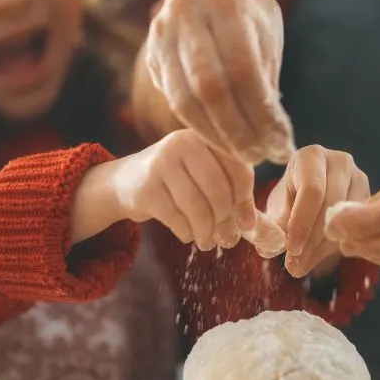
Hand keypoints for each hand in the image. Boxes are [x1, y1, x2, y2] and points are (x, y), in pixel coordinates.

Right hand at [102, 130, 258, 251]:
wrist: (127, 182)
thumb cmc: (177, 181)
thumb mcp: (204, 176)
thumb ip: (232, 194)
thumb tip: (253, 224)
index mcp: (204, 137)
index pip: (238, 167)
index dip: (245, 199)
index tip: (246, 222)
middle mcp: (182, 143)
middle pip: (217, 188)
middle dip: (225, 218)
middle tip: (226, 237)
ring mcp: (160, 163)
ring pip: (196, 206)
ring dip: (206, 231)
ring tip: (208, 241)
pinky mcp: (145, 188)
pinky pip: (176, 218)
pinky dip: (186, 232)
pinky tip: (187, 234)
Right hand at [145, 0, 295, 164]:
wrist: (209, 0)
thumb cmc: (249, 23)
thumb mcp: (266, 38)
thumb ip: (267, 81)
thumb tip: (275, 140)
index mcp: (226, 1)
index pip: (243, 70)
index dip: (262, 114)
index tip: (281, 144)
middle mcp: (187, 11)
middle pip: (211, 87)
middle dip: (238, 131)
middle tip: (260, 157)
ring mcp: (162, 33)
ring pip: (187, 99)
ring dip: (218, 136)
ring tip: (245, 156)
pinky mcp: (152, 55)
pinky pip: (175, 101)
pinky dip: (201, 128)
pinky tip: (223, 143)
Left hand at [267, 146, 369, 278]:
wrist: (308, 195)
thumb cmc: (289, 199)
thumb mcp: (277, 208)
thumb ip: (275, 225)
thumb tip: (271, 248)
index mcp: (311, 156)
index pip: (312, 190)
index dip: (302, 223)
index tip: (291, 250)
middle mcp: (340, 161)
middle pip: (332, 204)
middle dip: (312, 239)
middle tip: (294, 265)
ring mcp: (359, 179)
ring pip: (347, 218)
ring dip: (323, 247)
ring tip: (302, 265)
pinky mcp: (371, 198)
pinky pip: (358, 226)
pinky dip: (337, 246)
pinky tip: (318, 257)